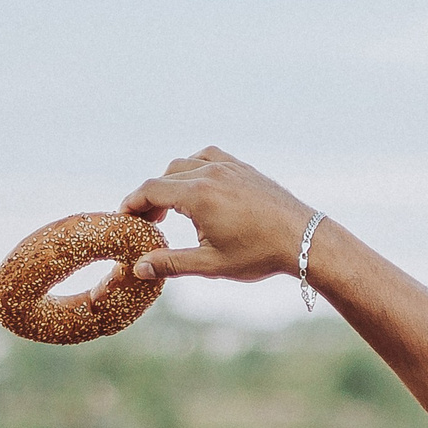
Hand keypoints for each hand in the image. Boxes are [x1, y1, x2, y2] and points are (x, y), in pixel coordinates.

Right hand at [121, 147, 316, 286]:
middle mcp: (210, 172)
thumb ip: (171, 263)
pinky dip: (195, 170)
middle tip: (149, 223)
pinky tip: (199, 190)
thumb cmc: (258, 254)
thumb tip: (138, 268)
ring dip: (172, 182)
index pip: (150, 191)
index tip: (124, 219)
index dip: (132, 204)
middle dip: (151, 196)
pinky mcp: (243, 168)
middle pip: (165, 176)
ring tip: (173, 208)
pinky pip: (209, 158)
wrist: (303, 239)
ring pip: (186, 164)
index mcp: (197, 194)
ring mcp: (228, 166)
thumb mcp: (210, 264)